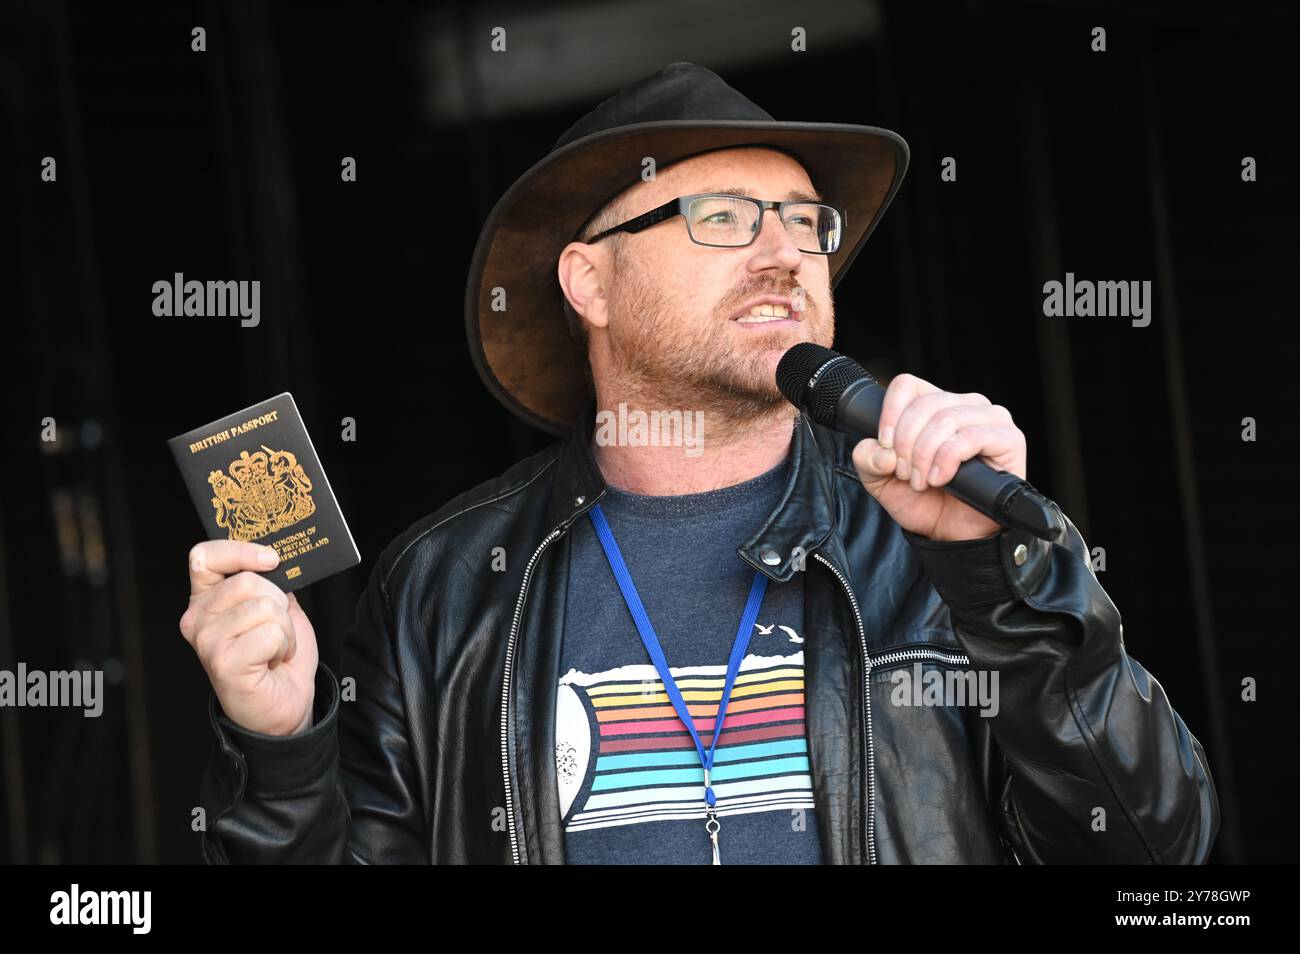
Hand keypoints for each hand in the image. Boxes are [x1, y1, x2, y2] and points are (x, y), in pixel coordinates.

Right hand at [179, 540, 318, 735]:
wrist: (284, 705)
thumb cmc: (277, 656)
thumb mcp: (277, 609)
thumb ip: (271, 583)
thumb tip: (277, 558)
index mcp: (206, 600)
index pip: (204, 557)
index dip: (239, 551)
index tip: (271, 560)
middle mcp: (197, 619)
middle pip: (248, 581)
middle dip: (279, 603)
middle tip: (277, 630)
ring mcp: (206, 641)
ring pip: (265, 607)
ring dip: (285, 629)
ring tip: (274, 649)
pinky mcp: (222, 662)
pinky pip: (271, 633)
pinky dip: (284, 646)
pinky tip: (272, 662)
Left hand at [850, 373, 1026, 541]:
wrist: (950, 534)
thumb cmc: (922, 501)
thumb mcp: (880, 480)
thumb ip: (868, 459)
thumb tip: (881, 450)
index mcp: (936, 404)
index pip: (907, 385)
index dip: (890, 414)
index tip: (885, 446)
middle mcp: (965, 405)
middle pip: (924, 404)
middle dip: (906, 444)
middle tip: (906, 474)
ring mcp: (990, 419)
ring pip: (945, 418)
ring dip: (925, 454)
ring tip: (923, 481)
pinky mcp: (1009, 439)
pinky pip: (971, 437)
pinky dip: (947, 459)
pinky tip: (940, 479)